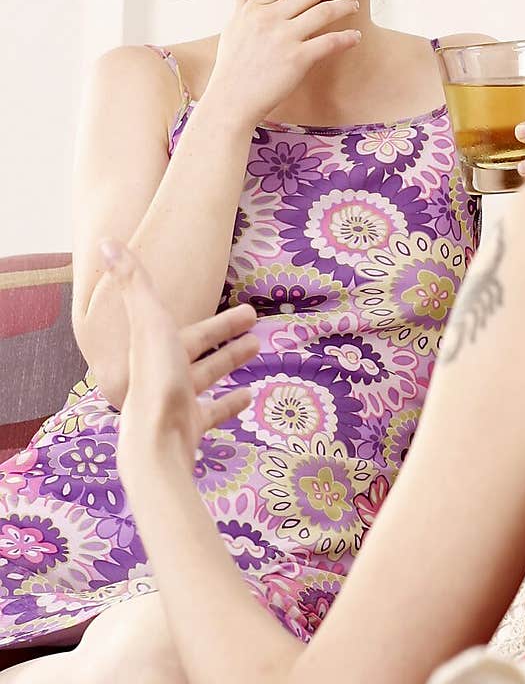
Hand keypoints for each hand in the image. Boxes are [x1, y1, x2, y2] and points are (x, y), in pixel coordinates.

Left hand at [100, 239, 259, 493]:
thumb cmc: (156, 380)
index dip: (219, 317)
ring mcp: (175, 401)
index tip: (248, 308)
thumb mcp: (149, 323)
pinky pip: (212, 411)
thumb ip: (134, 282)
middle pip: (198, 348)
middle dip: (226, 335)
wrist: (155, 443)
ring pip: (206, 376)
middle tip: (256, 321)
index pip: (190, 325)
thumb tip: (108, 240)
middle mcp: (162, 373)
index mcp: (153, 347)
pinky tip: (249, 396)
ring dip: (229, 362)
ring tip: (257, 349)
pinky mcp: (187, 426)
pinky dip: (229, 403)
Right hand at [205, 0, 365, 126]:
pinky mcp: (296, 60)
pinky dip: (345, 38)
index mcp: (255, 8)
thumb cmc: (233, 65)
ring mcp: (283, 38)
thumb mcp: (233, 26)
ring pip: (323, 11)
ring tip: (355, 4)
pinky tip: (355, 37)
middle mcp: (269, 18)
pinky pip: (328, 42)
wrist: (231, 101)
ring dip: (344, 5)